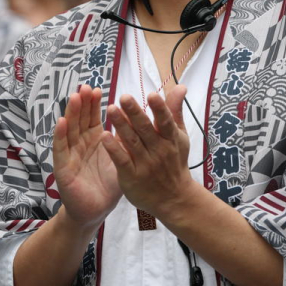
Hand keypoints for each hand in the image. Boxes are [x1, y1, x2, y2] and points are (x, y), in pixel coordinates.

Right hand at [53, 84, 121, 228]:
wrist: (96, 211)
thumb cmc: (107, 186)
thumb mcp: (120, 159)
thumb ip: (125, 141)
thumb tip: (136, 121)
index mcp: (94, 141)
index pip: (92, 118)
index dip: (94, 104)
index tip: (98, 89)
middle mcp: (80, 145)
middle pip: (79, 119)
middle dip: (82, 103)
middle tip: (86, 87)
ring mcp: (70, 155)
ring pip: (69, 130)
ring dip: (70, 114)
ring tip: (74, 97)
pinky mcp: (63, 168)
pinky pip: (61, 150)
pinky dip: (60, 136)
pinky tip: (61, 122)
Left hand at [102, 87, 194, 221]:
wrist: (174, 198)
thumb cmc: (175, 162)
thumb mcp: (179, 137)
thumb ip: (175, 111)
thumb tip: (180, 86)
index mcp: (171, 139)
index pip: (166, 122)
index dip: (160, 109)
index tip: (152, 95)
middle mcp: (159, 151)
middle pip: (146, 130)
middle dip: (136, 113)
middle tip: (124, 97)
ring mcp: (146, 164)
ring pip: (132, 142)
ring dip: (122, 126)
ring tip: (111, 109)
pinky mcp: (132, 177)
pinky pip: (122, 161)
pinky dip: (114, 149)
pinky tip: (104, 137)